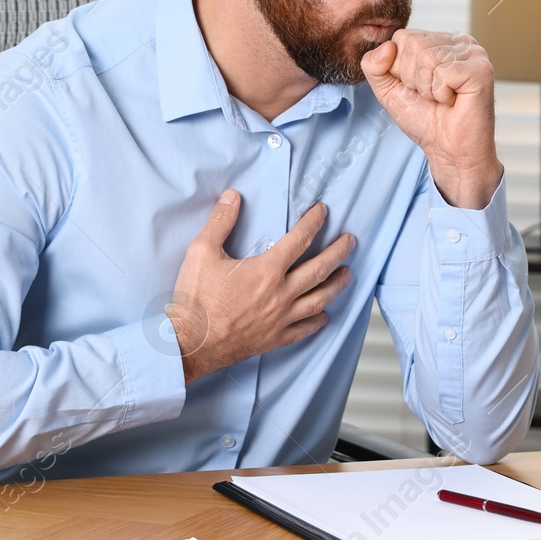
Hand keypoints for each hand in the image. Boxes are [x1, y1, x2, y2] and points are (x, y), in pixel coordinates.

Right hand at [164, 191, 354, 382]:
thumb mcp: (201, 251)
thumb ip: (220, 221)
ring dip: (337, 285)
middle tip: (350, 241)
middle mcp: (281, 294)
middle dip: (338, 252)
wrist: (190, 343)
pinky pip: (304, 330)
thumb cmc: (196, 299)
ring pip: (319, 300)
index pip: (299, 240)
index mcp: (267, 270)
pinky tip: (325, 316)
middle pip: (320, 269)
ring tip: (348, 275)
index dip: (314, 222)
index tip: (323, 211)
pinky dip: (318, 322)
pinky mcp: (274, 338)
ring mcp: (280, 318)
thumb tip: (232, 196)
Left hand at [361, 30, 501, 208]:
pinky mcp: (481, 69)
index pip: (402, 37)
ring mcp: (473, 53)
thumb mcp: (388, 90)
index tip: (418, 89)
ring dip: (428, 89)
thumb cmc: (425, 120)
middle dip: (413, 79)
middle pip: (413, 44)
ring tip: (444, 99)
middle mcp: (459, 42)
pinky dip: (441, 94)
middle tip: (432, 96)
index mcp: (439, 41)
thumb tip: (388, 46)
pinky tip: (454, 101)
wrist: (448, 150)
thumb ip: (374, 66)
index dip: (400, 69)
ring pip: (427, 57)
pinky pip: (443, 73)